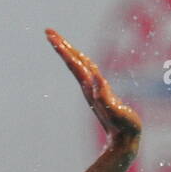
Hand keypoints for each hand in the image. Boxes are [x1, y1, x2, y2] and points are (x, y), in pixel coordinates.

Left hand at [47, 28, 140, 152]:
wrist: (123, 140)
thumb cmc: (122, 126)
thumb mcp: (115, 110)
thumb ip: (105, 97)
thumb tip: (96, 80)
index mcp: (89, 86)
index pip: (74, 63)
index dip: (63, 48)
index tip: (50, 35)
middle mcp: (88, 86)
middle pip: (73, 61)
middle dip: (61, 45)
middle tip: (48, 31)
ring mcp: (94, 89)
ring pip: (80, 66)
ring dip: (69, 52)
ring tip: (59, 41)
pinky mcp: (101, 92)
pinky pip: (90, 73)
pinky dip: (83, 63)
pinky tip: (80, 59)